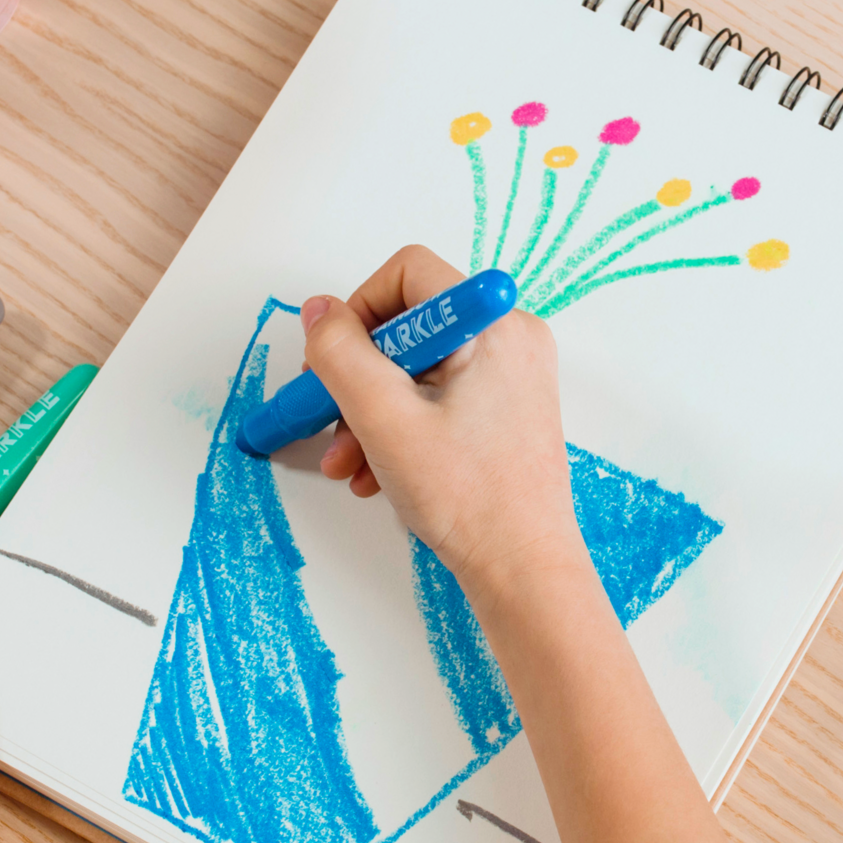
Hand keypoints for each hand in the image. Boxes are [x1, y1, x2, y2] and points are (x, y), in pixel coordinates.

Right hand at [307, 244, 585, 602]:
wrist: (523, 569)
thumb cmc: (470, 500)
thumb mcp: (383, 419)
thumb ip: (340, 354)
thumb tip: (318, 311)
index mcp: (492, 326)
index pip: (407, 273)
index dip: (357, 312)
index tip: (332, 364)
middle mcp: (509, 338)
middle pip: (406, 326)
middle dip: (356, 378)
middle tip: (328, 420)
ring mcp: (511, 375)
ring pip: (416, 368)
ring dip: (368, 412)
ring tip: (347, 464)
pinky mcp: (505, 408)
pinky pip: (437, 396)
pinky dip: (399, 427)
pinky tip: (373, 473)